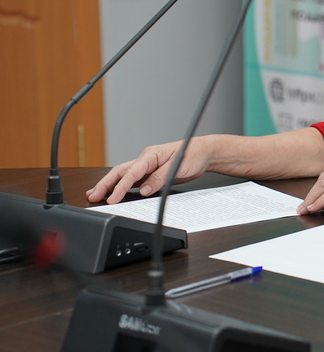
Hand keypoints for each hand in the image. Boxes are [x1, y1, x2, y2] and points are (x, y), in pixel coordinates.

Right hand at [86, 138, 210, 203]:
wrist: (203, 152)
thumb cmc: (193, 154)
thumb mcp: (178, 166)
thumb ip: (160, 177)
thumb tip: (144, 190)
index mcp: (150, 155)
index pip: (131, 173)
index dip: (120, 187)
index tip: (111, 198)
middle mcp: (146, 160)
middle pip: (120, 172)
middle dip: (105, 184)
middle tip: (92, 196)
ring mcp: (147, 166)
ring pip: (124, 175)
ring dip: (110, 185)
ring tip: (95, 194)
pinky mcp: (151, 173)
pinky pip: (132, 180)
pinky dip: (121, 186)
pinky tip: (114, 192)